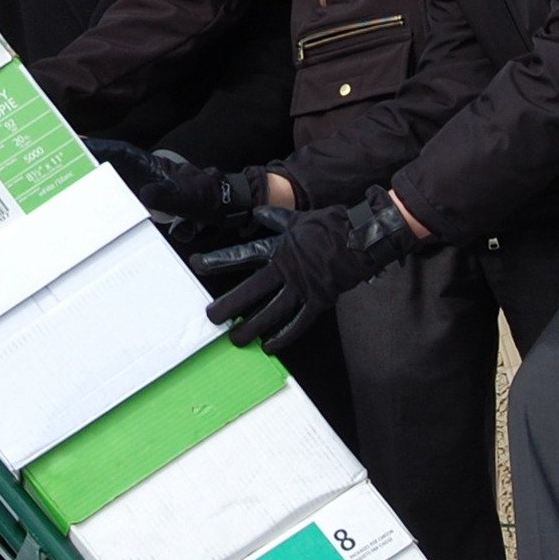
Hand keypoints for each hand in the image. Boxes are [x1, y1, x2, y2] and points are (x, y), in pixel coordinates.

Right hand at [83, 139, 266, 224]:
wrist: (224, 206)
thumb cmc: (209, 198)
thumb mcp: (192, 198)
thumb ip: (170, 197)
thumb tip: (144, 196)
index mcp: (152, 165)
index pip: (119, 152)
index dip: (98, 149)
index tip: (78, 145)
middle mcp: (143, 171)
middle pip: (109, 163)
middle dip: (87, 161)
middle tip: (61, 162)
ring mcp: (142, 183)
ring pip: (111, 177)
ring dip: (92, 178)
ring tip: (67, 181)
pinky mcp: (143, 197)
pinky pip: (118, 194)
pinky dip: (103, 196)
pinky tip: (88, 203)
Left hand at [193, 187, 416, 352]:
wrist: (361, 237)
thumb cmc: (330, 226)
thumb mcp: (298, 219)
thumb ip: (275, 219)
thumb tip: (259, 213)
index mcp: (279, 248)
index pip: (242, 254)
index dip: (219, 259)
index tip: (197, 263)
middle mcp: (287, 270)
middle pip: (252, 291)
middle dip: (230, 305)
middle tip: (212, 316)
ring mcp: (303, 287)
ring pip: (272, 312)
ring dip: (252, 327)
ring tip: (236, 339)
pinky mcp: (319, 301)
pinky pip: (298, 323)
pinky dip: (283, 336)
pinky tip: (269, 346)